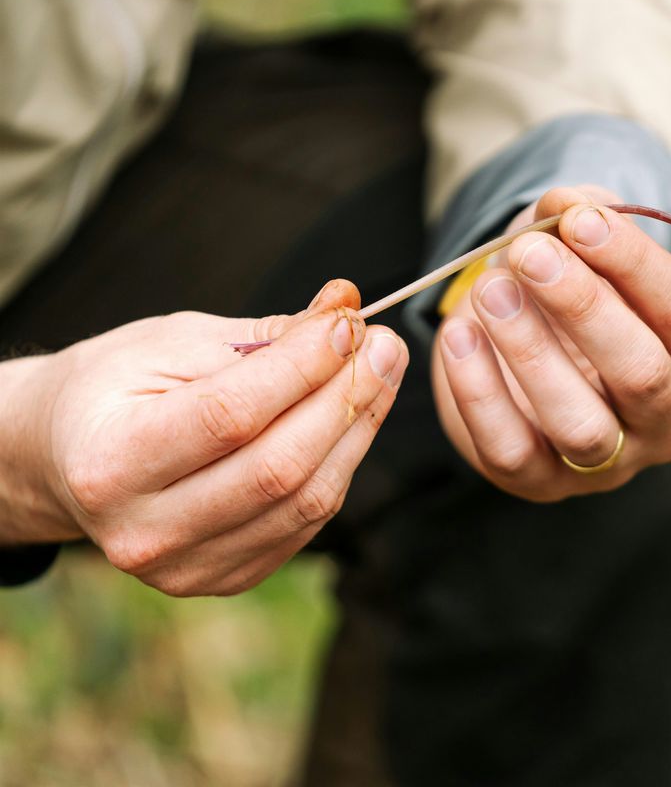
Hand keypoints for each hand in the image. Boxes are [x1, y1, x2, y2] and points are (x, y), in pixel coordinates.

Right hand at [0, 280, 407, 595]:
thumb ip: (263, 334)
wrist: (69, 458)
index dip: (303, 367)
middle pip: (279, 466)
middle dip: (347, 398)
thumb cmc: (118, 388)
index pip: (231, 414)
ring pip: (305, 500)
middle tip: (386, 347)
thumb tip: (344, 307)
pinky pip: (307, 523)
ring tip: (381, 374)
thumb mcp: (173, 342)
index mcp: (112, 462)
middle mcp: (144, 530)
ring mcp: (186, 566)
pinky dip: (341, 466)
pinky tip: (352, 421)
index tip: (348, 323)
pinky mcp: (224, 578)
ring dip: (358, 431)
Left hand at [432, 186, 670, 501]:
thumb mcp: (585, 246)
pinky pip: (512, 452)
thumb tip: (563, 206)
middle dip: (585, 308)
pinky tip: (459, 334)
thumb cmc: (576, 293)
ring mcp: (610, 464)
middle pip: (643, 375)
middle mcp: (670, 423)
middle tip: (531, 254)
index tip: (578, 219)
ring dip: (531, 352)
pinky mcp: (542, 483)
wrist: (527, 350)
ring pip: (581, 425)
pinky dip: (480, 394)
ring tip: (491, 289)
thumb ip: (581, 217)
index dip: (634, 263)